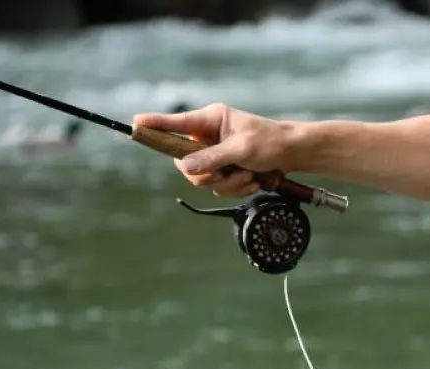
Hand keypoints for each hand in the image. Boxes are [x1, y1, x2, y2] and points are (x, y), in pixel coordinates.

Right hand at [132, 103, 301, 197]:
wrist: (294, 155)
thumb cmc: (271, 142)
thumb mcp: (242, 149)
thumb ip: (213, 158)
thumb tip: (186, 166)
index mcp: (211, 120)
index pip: (176, 122)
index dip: (155, 124)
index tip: (135, 123)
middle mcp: (209, 136)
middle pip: (186, 162)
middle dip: (207, 174)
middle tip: (224, 175)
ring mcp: (217, 154)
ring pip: (204, 179)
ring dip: (228, 183)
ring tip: (248, 175)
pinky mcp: (226, 169)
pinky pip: (219, 187)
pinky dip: (236, 188)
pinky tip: (252, 181)